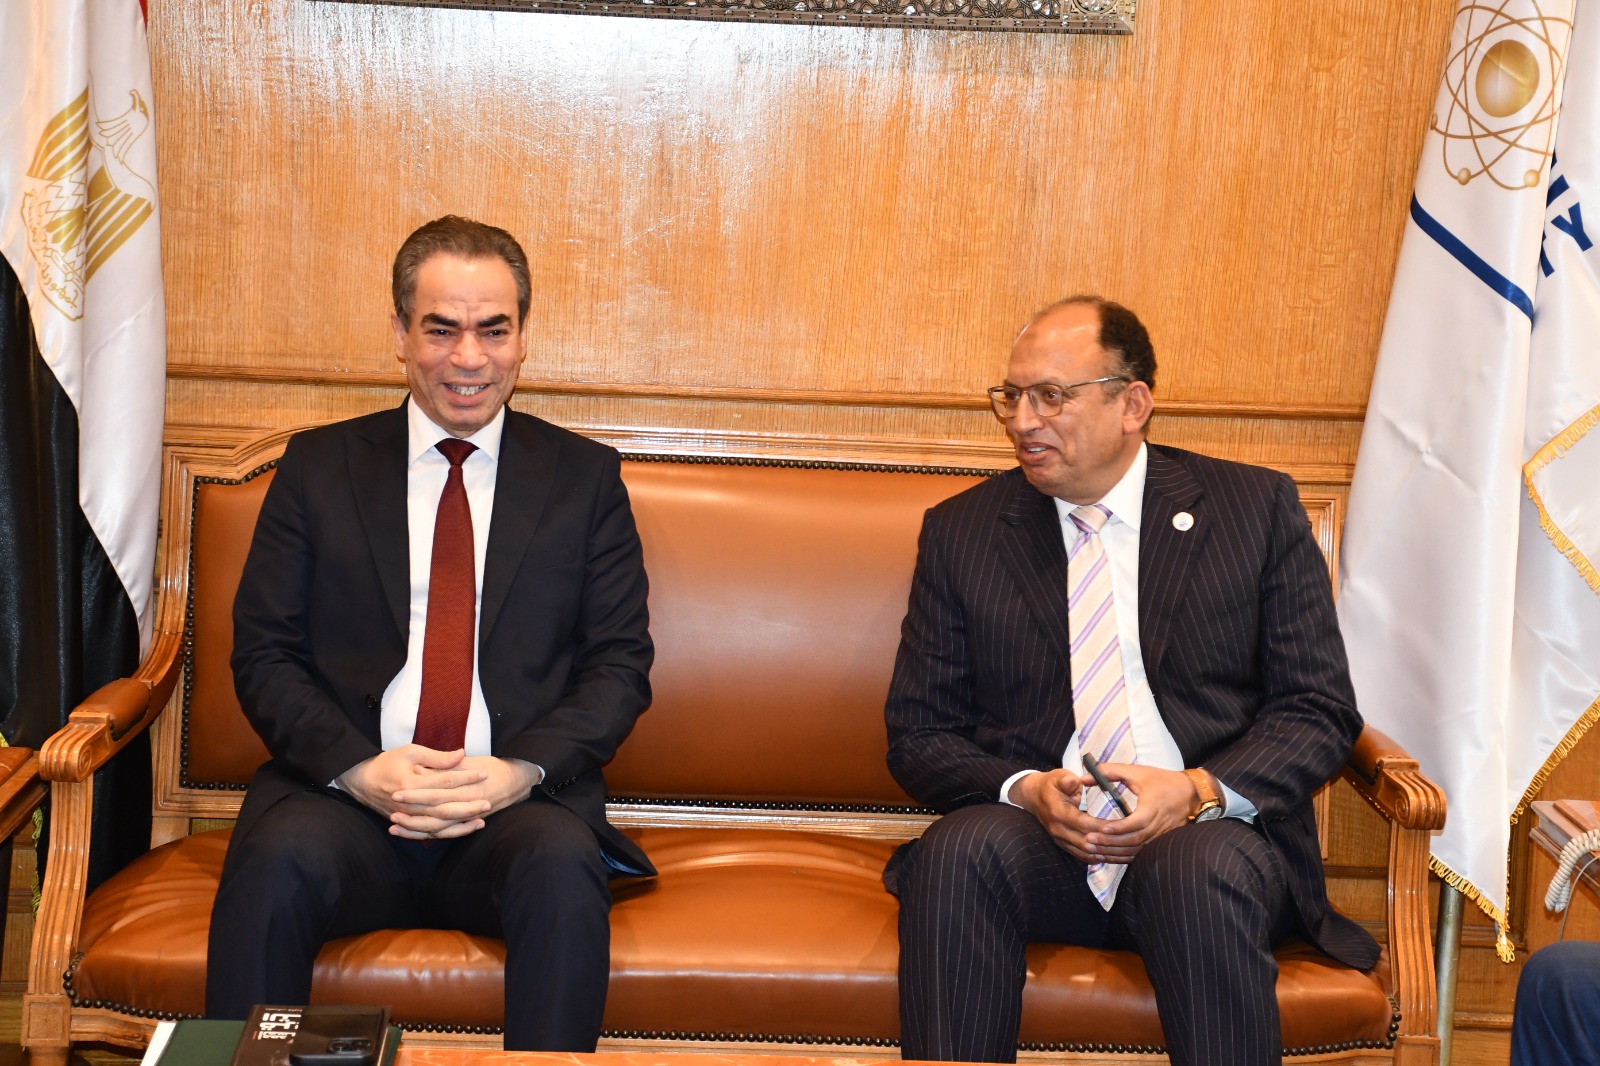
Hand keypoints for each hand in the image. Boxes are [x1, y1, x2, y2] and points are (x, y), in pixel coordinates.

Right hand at [337, 745, 539, 839]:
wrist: (361, 781)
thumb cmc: (388, 762)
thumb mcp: (411, 751)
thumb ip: (437, 756)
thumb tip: (462, 754)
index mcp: (410, 783)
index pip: (444, 782)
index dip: (465, 778)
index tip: (484, 773)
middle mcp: (409, 804)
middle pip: (443, 808)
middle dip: (467, 806)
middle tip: (488, 801)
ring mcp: (408, 817)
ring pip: (438, 825)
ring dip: (461, 823)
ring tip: (482, 817)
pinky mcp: (408, 824)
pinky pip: (431, 833)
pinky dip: (449, 832)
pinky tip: (466, 828)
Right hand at [1007, 769, 1132, 863]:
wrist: (1033, 796)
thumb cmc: (1050, 784)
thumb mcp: (1058, 776)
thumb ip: (1068, 780)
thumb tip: (1076, 782)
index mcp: (1059, 813)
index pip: (1085, 824)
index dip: (1104, 827)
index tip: (1123, 826)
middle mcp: (1059, 830)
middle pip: (1087, 843)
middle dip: (1109, 844)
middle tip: (1129, 841)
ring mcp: (1060, 840)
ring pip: (1086, 854)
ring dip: (1106, 854)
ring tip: (1125, 852)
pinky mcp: (1064, 845)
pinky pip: (1083, 857)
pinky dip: (1099, 858)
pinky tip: (1113, 855)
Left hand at [1081, 763, 1198, 860]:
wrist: (1191, 794)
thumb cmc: (1162, 781)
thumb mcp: (1136, 772)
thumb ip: (1109, 772)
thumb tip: (1083, 778)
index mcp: (1153, 807)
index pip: (1137, 822)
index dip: (1120, 827)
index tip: (1102, 828)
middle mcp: (1157, 825)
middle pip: (1133, 839)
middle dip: (1110, 842)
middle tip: (1088, 841)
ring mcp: (1158, 836)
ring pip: (1135, 849)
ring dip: (1113, 852)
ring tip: (1092, 849)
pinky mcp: (1157, 842)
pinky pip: (1139, 853)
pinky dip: (1122, 856)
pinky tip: (1106, 855)